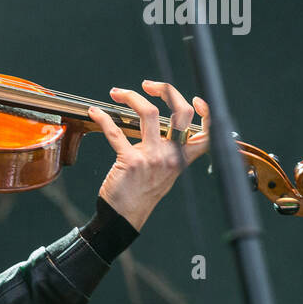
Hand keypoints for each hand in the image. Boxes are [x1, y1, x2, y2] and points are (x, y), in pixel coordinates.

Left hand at [87, 80, 211, 229]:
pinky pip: (115, 131)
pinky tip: (95, 112)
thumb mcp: (164, 172)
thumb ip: (167, 151)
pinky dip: (103, 117)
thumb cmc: (141, 193)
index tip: (194, 99)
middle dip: (165, 89)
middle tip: (147, 85)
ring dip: (131, 96)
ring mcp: (152, 158)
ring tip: (117, 92)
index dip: (206, 112)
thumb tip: (157, 127)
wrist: (125, 217)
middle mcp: (171, 156)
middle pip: (179, 112)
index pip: (207, 132)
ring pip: (149, 113)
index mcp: (182, 158)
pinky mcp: (130, 161)